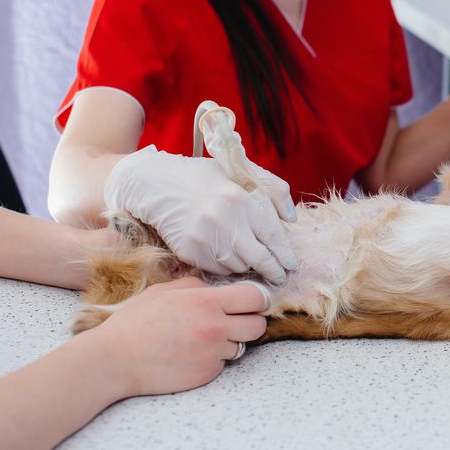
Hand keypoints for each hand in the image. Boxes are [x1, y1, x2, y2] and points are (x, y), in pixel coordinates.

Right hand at [91, 278, 269, 396]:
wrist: (114, 359)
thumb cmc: (136, 322)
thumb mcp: (164, 291)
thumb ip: (196, 286)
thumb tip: (217, 288)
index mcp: (206, 302)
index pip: (255, 297)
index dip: (256, 300)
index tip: (248, 303)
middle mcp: (215, 327)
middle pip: (258, 325)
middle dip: (249, 323)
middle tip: (231, 323)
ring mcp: (212, 353)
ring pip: (241, 346)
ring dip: (228, 343)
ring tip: (199, 340)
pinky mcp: (207, 373)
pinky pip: (223, 363)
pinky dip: (212, 360)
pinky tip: (189, 356)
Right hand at [104, 146, 297, 283]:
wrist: (158, 185)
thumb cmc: (206, 178)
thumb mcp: (244, 172)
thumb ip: (275, 191)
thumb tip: (292, 219)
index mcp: (239, 199)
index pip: (272, 236)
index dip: (285, 254)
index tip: (291, 264)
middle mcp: (222, 220)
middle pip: (258, 258)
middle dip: (273, 270)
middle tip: (280, 277)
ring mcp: (203, 238)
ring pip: (238, 266)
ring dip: (248, 266)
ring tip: (251, 261)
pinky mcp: (189, 251)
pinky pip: (217, 270)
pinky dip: (227, 266)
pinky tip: (227, 255)